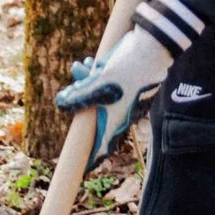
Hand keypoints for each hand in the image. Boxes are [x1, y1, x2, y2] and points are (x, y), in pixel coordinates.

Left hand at [53, 27, 174, 168]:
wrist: (153, 47)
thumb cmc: (128, 68)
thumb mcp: (99, 82)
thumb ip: (80, 94)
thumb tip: (61, 103)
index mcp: (115, 119)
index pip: (101, 147)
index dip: (90, 158)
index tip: (81, 168)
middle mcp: (120, 113)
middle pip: (92, 118)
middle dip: (79, 100)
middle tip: (75, 78)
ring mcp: (123, 100)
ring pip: (96, 98)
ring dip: (85, 84)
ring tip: (80, 66)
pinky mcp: (125, 87)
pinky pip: (104, 86)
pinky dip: (95, 77)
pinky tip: (91, 62)